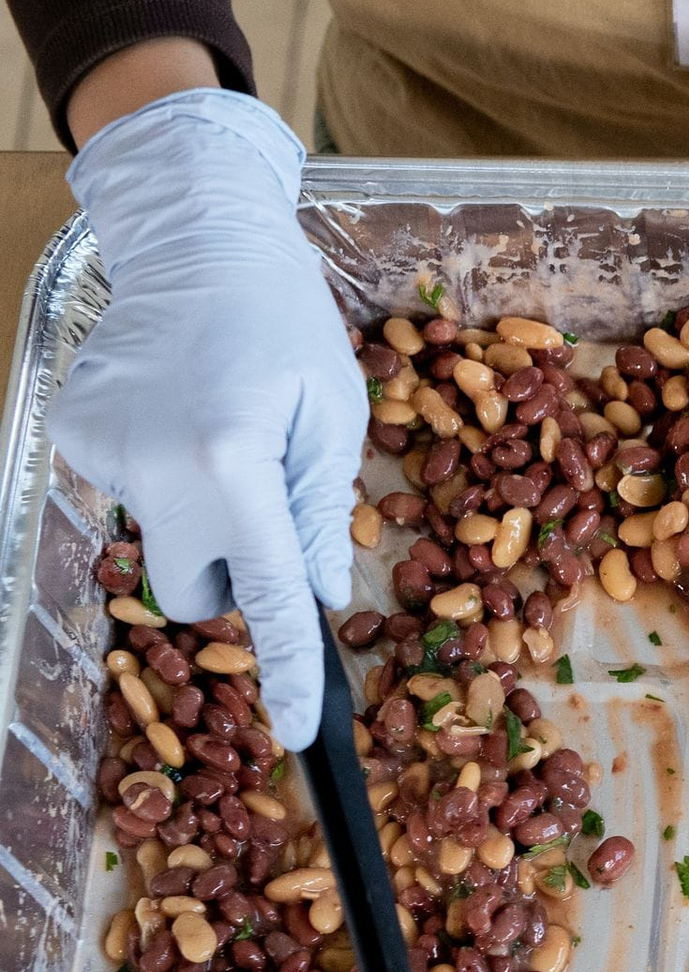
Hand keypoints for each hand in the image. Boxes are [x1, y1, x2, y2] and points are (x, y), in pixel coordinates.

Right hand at [50, 90, 358, 747]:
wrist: (197, 241)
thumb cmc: (285, 323)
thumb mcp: (333, 416)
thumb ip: (321, 513)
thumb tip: (318, 598)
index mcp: (233, 463)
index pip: (266, 594)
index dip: (284, 667)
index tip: (296, 730)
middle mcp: (155, 466)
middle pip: (192, 592)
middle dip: (228, 575)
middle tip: (259, 503)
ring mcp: (101, 451)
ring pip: (159, 539)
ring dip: (196, 511)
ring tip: (217, 428)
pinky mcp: (72, 434)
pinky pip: (129, 491)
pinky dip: (159, 469)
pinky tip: (177, 409)